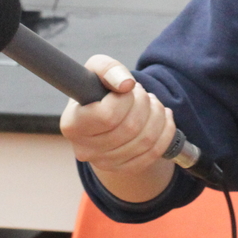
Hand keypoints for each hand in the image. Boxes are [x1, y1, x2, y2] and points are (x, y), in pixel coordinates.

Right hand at [59, 55, 177, 201]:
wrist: (104, 115)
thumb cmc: (97, 90)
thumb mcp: (96, 69)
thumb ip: (108, 68)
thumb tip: (126, 84)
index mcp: (72, 125)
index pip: (107, 116)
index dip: (124, 99)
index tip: (125, 89)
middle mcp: (85, 149)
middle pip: (130, 128)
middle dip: (144, 103)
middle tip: (141, 93)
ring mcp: (105, 163)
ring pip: (146, 140)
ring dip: (157, 114)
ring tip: (151, 103)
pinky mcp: (125, 169)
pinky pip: (155, 152)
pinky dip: (165, 131)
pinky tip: (162, 117)